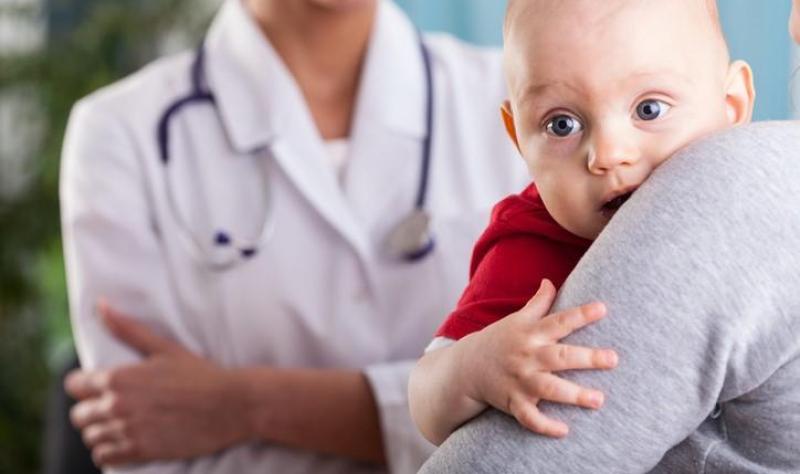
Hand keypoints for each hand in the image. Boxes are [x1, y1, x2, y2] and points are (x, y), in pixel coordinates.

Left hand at [65, 302, 250, 466]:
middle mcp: (117, 405)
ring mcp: (128, 430)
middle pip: (79, 415)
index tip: (98, 387)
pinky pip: (105, 457)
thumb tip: (101, 305)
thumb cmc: (200, 374)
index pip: (74, 385)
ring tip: (121, 424)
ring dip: (102, 431)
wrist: (231, 404)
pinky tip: (124, 442)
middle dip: (92, 409)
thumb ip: (127, 329)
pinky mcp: (140, 451)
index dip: (84, 385)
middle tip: (113, 406)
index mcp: (119, 377)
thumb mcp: (164, 347)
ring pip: (91, 437)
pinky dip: (109, 451)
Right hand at [459, 279, 617, 437]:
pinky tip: (565, 431)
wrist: (466, 367)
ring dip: (574, 395)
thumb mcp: (516, 320)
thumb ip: (537, 303)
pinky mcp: (513, 402)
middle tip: (613, 359)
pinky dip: (544, 426)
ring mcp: (520, 380)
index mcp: (530, 333)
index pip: (559, 321)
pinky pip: (529, 417)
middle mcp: (527, 356)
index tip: (603, 308)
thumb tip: (550, 280)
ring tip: (599, 400)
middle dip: (586, 358)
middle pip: (559, 356)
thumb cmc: (498, 341)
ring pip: (549, 389)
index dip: (581, 314)